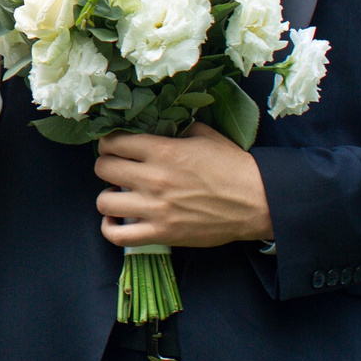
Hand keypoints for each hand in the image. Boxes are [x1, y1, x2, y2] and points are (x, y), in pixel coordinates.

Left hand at [93, 122, 274, 247]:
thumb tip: (159, 124)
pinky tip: (117, 219)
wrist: (257, 201)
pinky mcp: (162, 234)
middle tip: (118, 168)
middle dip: (106, 165)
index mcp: (163, 151)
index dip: (109, 142)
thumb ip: (177, 128)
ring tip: (121, 193)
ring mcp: (155, 209)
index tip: (115, 146)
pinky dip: (111, 228)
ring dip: (108, 196)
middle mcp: (153, 178)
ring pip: (104, 201)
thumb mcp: (204, 135)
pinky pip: (118, 235)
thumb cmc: (233, 166)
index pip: (113, 142)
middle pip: (103, 168)